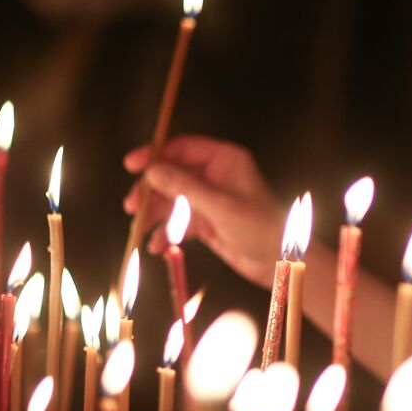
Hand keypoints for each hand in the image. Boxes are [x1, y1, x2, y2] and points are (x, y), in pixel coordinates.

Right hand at [124, 135, 285, 287]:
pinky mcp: (206, 220)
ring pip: (172, 199)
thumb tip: (152, 171)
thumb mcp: (220, 206)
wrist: (279, 262)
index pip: (183, 148)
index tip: (132, 165)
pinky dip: (167, 232)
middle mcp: (215, 174)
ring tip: (141, 230)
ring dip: (155, 214)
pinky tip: (157, 245)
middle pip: (172, 173)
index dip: (155, 154)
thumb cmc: (259, 228)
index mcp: (225, 159)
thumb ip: (186, 187)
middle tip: (132, 206)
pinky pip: (178, 221)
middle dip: (151, 191)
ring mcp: (209, 198)